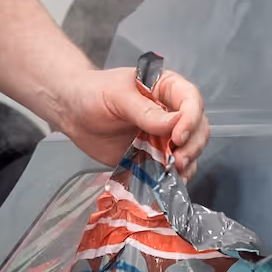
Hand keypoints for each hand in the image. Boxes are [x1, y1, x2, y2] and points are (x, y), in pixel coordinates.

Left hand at [58, 64, 208, 171]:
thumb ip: (144, 111)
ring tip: (173, 173)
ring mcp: (164, 136)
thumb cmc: (93, 94)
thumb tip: (173, 126)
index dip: (191, 119)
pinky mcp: (154, 156)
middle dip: (192, 145)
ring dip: (188, 163)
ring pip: (191, 150)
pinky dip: (175, 177)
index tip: (178, 136)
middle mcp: (171, 112)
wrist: (72, 113)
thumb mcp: (116, 96)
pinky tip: (167, 182)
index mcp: (166, 89)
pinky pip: (173, 168)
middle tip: (177, 161)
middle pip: (199, 128)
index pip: (191, 100)